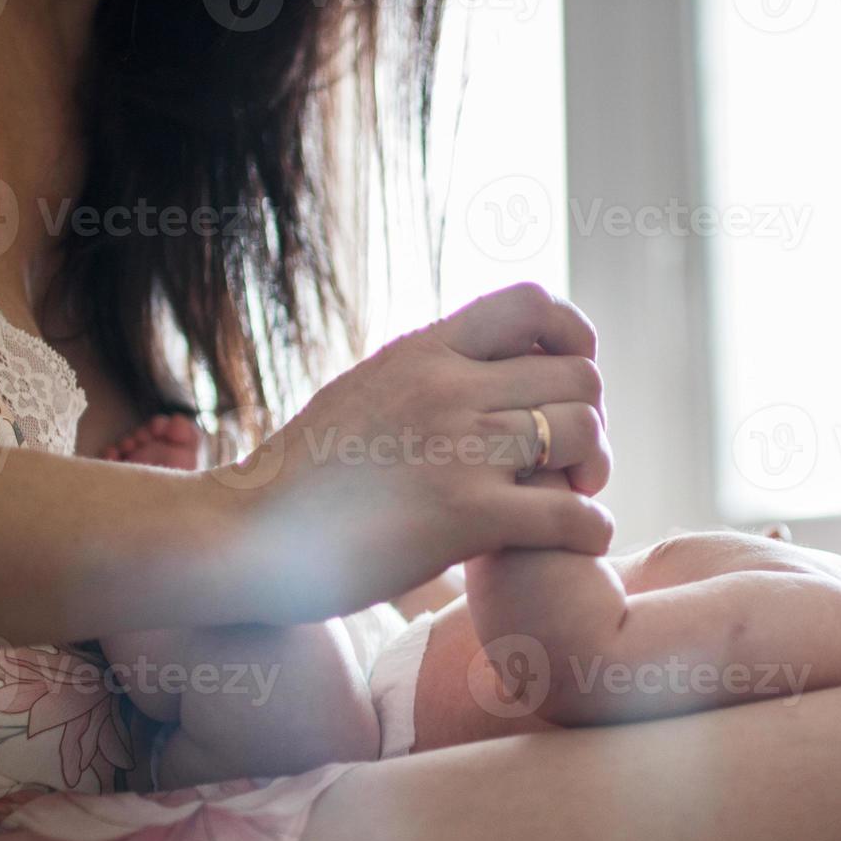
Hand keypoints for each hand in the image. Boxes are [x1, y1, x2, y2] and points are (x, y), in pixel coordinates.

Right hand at [213, 283, 614, 623]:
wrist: (244, 534)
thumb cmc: (303, 477)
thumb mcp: (366, 391)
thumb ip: (426, 374)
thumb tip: (481, 366)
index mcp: (424, 352)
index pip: (533, 303)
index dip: (573, 337)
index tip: (568, 378)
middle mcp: (447, 387)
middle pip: (577, 376)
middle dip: (590, 417)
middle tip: (575, 458)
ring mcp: (457, 448)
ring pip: (581, 434)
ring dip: (595, 470)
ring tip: (577, 494)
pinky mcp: (464, 516)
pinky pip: (570, 513)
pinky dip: (591, 527)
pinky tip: (581, 537)